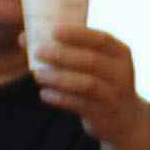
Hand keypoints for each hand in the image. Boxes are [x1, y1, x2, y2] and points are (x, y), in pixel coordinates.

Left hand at [34, 24, 148, 136]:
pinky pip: (79, 105)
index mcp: (120, 53)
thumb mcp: (100, 62)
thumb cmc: (102, 81)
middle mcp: (121, 73)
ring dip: (58, 78)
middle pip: (91, 61)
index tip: (53, 31)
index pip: (100, 39)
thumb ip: (71, 48)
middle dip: (62, 55)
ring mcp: (114, 94)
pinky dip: (60, 98)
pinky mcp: (103, 114)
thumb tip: (25, 37)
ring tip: (37, 75)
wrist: (124, 119)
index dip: (77, 34)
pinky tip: (45, 93)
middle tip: (38, 51)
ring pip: (85, 84)